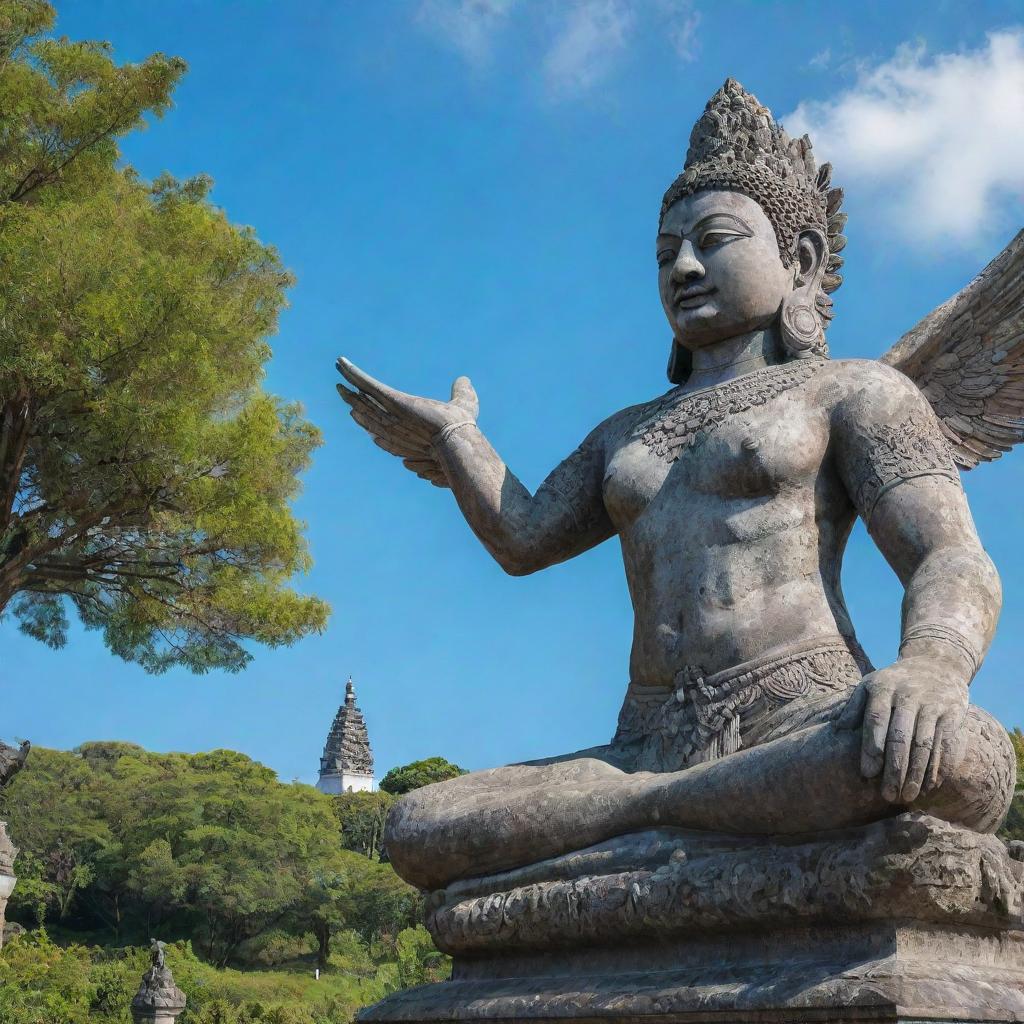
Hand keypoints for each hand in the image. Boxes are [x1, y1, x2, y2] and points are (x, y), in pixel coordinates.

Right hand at [336, 357, 478, 486]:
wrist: (457, 438)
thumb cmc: (461, 427)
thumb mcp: (463, 404)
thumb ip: (461, 392)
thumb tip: (464, 380)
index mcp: (408, 426)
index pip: (385, 420)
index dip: (371, 414)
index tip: (359, 410)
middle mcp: (394, 423)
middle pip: (369, 412)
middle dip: (355, 401)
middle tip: (342, 392)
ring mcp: (390, 412)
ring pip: (364, 402)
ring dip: (350, 392)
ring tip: (339, 385)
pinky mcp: (390, 400)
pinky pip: (368, 385)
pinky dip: (354, 374)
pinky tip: (343, 364)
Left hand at [835, 656, 968, 803]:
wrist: (935, 663)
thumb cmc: (894, 682)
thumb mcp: (869, 685)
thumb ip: (853, 707)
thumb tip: (837, 731)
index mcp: (883, 687)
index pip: (876, 719)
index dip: (871, 747)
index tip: (868, 774)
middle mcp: (908, 694)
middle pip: (900, 736)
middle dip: (894, 769)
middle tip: (888, 795)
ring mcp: (933, 703)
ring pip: (924, 744)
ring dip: (916, 774)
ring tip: (908, 797)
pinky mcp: (953, 712)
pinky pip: (945, 744)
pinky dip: (939, 767)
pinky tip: (930, 786)